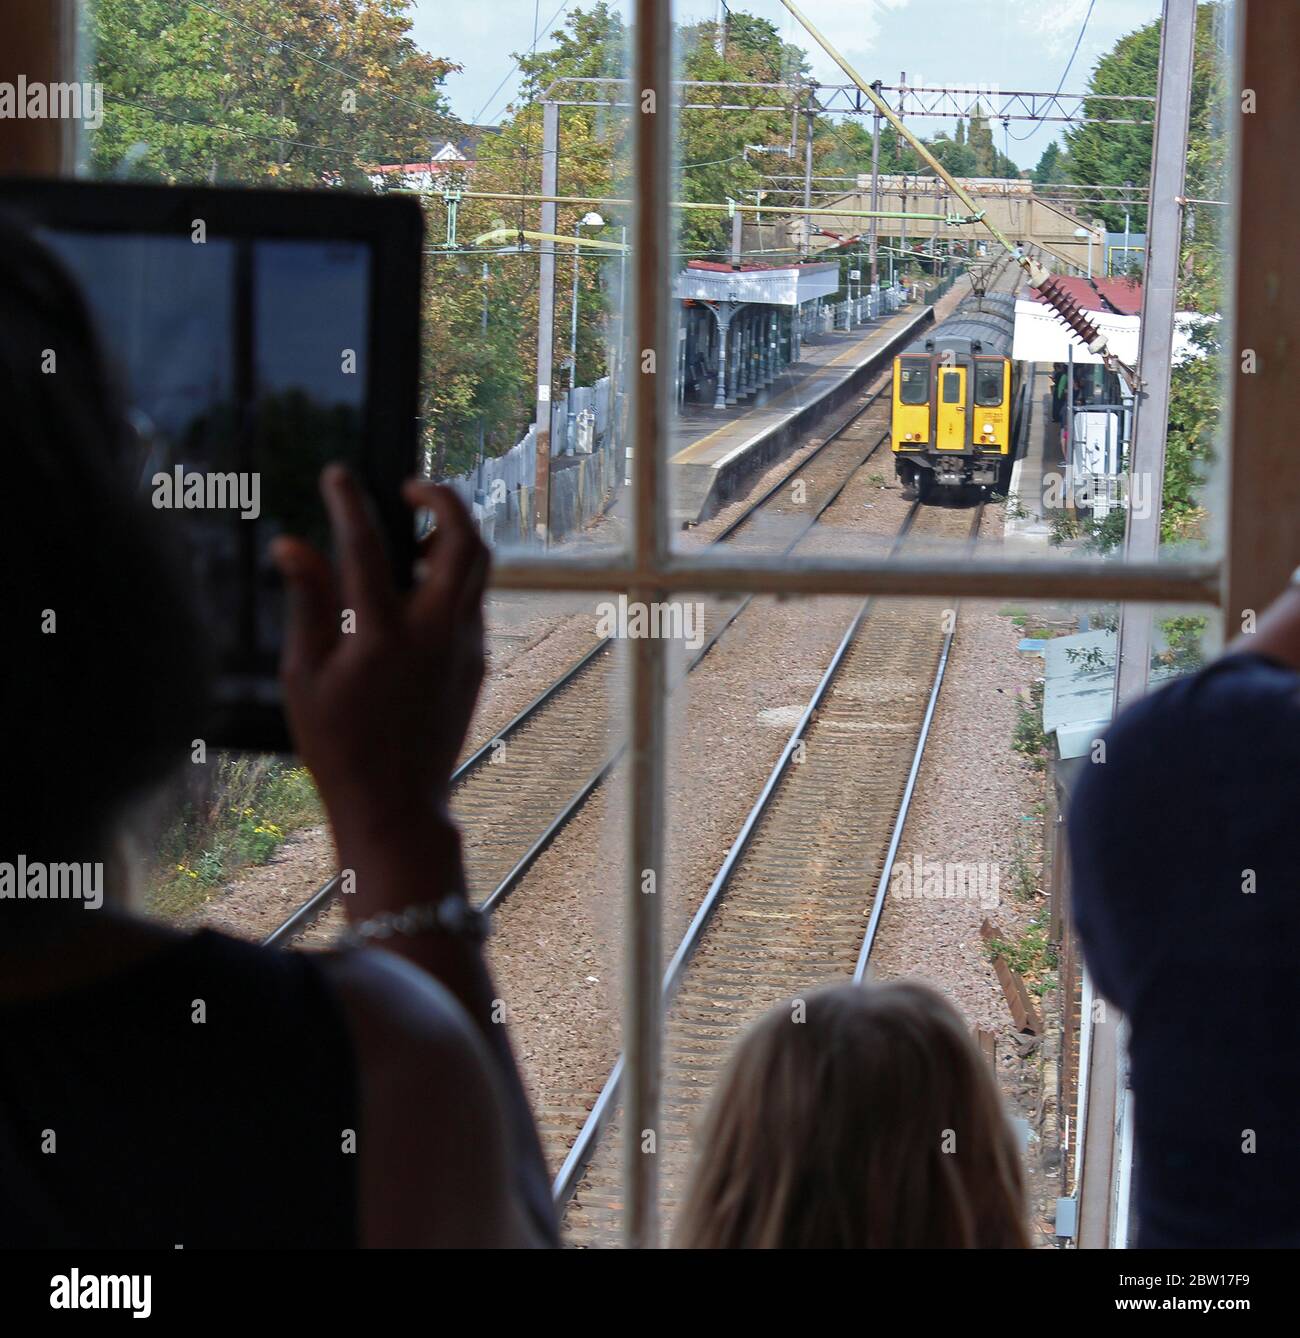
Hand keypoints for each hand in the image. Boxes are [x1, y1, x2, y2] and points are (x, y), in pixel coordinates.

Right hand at [271, 466, 487, 850]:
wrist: (397, 806)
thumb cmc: (338, 747)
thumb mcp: (304, 677)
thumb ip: (306, 604)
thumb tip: (291, 545)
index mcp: (383, 636)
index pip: (367, 546)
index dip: (349, 501)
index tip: (337, 473)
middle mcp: (436, 633)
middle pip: (463, 540)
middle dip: (442, 498)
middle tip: (409, 487)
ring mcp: (465, 646)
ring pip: (481, 566)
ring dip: (454, 534)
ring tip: (414, 534)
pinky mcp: (477, 661)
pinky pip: (474, 598)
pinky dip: (454, 574)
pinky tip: (418, 583)